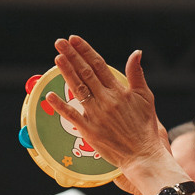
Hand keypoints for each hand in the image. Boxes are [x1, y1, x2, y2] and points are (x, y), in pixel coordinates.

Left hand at [45, 36, 168, 177]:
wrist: (143, 154)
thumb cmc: (145, 128)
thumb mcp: (145, 97)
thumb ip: (137, 74)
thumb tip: (136, 52)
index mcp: (119, 91)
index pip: (99, 65)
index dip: (85, 51)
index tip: (74, 40)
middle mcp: (106, 100)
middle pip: (85, 73)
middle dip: (71, 55)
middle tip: (60, 42)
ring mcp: (96, 115)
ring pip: (78, 89)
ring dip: (66, 72)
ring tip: (57, 58)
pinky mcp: (90, 131)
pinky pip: (72, 116)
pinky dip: (60, 106)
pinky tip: (49, 95)